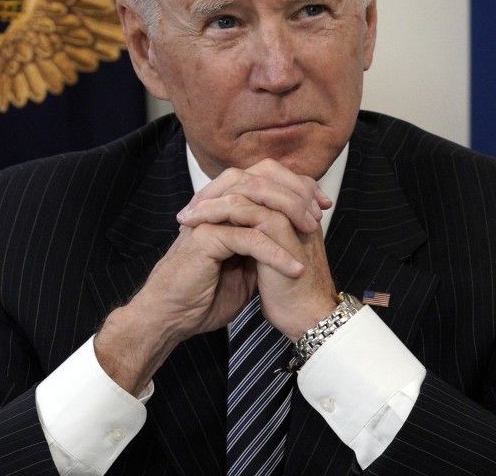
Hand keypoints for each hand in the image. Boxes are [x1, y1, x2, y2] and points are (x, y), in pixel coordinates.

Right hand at [95, 164, 315, 393]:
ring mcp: (207, 219)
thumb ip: (262, 242)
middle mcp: (214, 206)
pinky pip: (248, 238)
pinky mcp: (205, 239)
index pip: (263, 177)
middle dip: (295, 193)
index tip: (322, 203)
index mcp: (223, 207)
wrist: (173, 318)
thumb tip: (292, 232)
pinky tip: (293, 268)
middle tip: (317, 215)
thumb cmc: (204, 294)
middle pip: (259, 178)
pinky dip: (274, 253)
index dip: (295, 185)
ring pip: (254, 200)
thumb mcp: (245, 264)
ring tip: (309, 233)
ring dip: (287, 214)